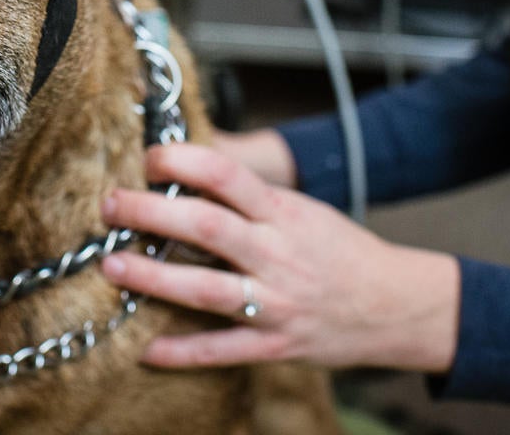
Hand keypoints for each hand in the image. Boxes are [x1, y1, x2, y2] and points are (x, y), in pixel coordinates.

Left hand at [101, 143, 459, 372]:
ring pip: (208, 290)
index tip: (149, 157)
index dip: (184, 161)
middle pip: (207, 227)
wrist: (398, 305)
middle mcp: (277, 254)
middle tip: (110, 205)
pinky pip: (223, 350)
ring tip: (112, 265)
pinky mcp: (276, 345)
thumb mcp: (298, 209)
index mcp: (282, 213)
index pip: (228, 175)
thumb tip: (179, 176)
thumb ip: (245, 198)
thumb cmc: (336, 249)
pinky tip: (146, 350)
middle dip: (152, 212)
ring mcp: (276, 303)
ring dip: (155, 278)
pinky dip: (184, 352)